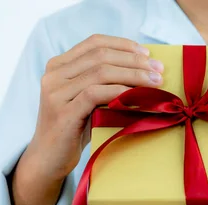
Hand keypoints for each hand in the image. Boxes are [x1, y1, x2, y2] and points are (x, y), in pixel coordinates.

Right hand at [23, 34, 163, 181]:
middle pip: (101, 56)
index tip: (148, 54)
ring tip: (155, 82)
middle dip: (135, 61)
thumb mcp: (87, 100)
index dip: (124, 45)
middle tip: (159, 70)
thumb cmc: (74, 130)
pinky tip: (136, 96)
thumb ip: (103, 83)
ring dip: (133, 75)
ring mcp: (55, 92)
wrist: (49, 159)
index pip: (94, 43)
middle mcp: (53, 74)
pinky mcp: (62, 112)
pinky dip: (119, 92)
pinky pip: (95, 94)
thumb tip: (144, 71)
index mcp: (59, 65)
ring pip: (100, 72)